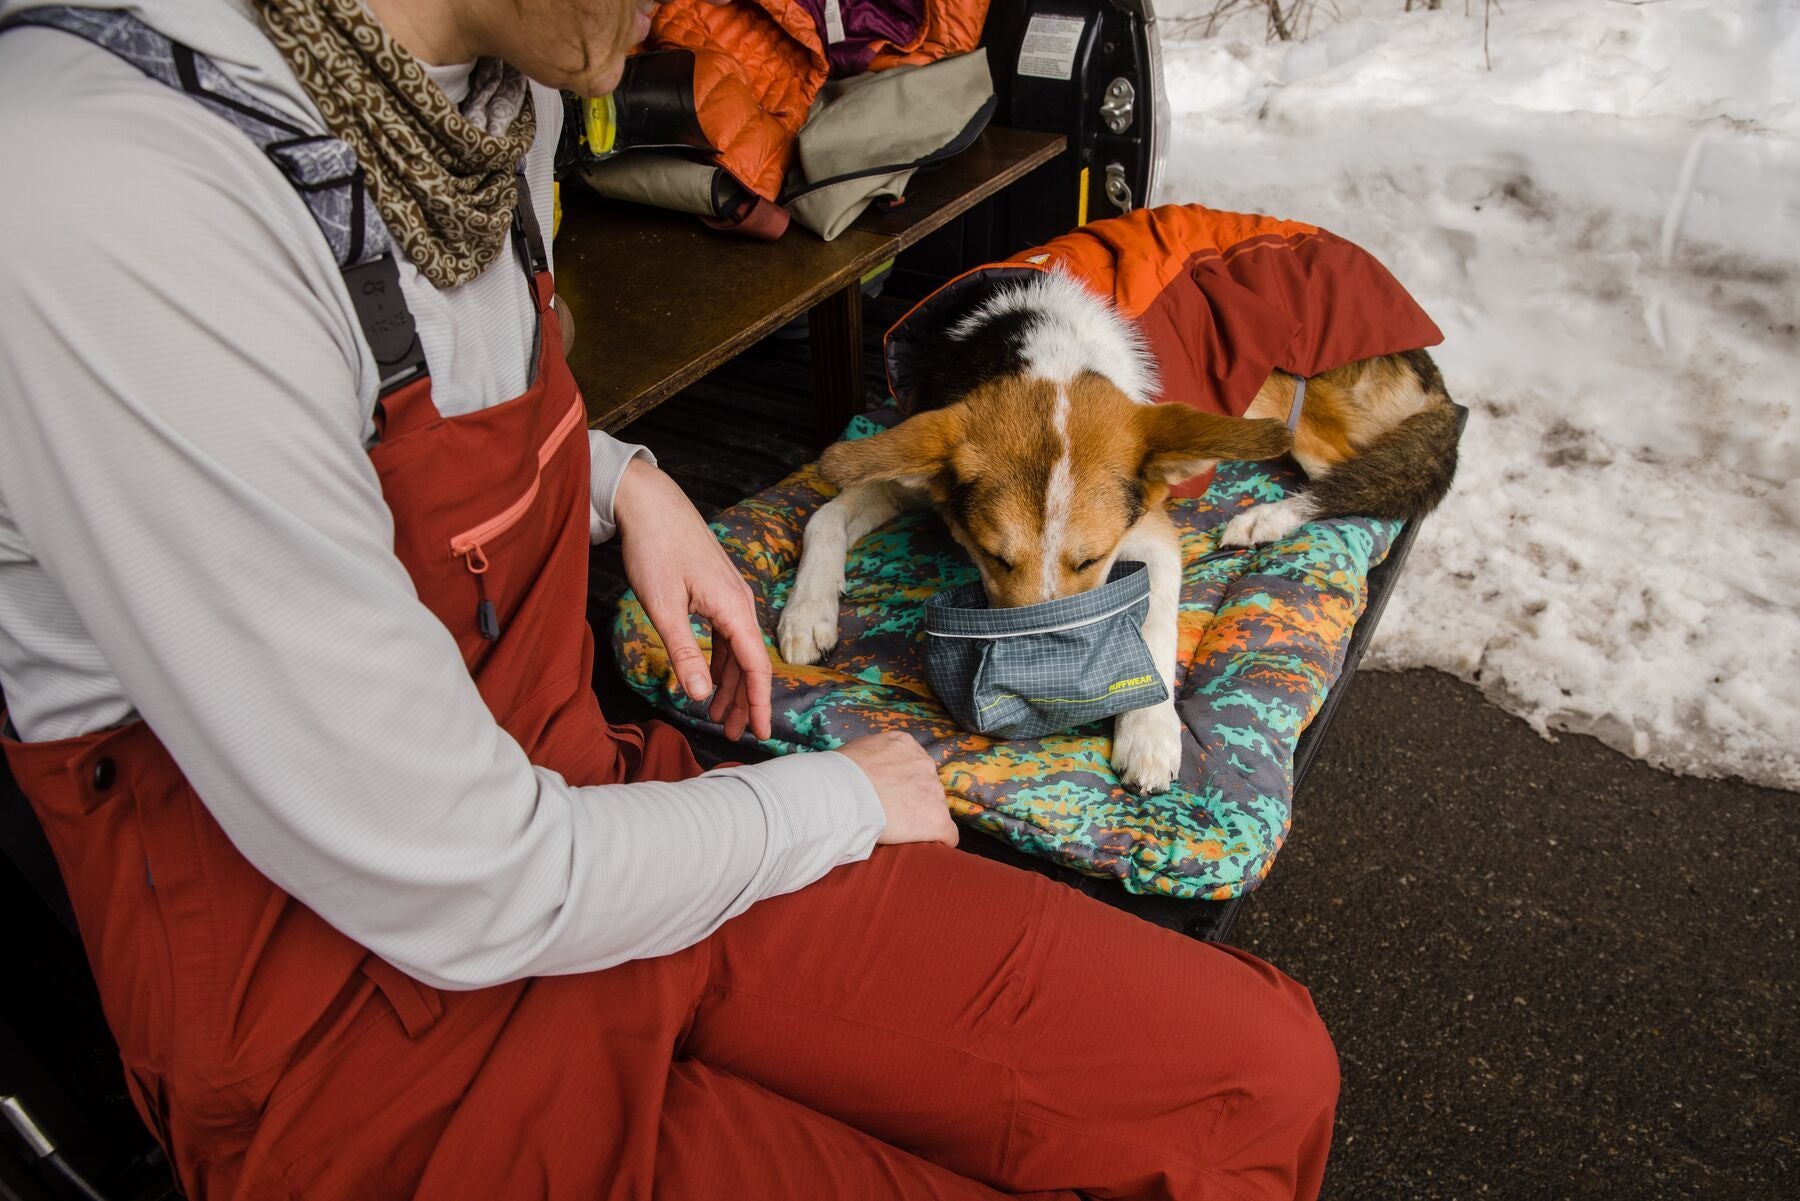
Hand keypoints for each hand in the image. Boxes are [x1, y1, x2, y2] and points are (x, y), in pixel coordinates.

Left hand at [615, 459, 770, 740]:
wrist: (650, 502)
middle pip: (750, 663)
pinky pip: (726, 636)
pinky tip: (709, 678)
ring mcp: (729, 596)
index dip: (759, 703)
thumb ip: (684, 652)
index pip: (756, 667)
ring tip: (717, 715)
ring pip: (738, 651)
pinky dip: (720, 662)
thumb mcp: (664, 607)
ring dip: (730, 684)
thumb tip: (700, 696)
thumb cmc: (655, 549)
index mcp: (734, 608)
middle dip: (744, 701)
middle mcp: (739, 603)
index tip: (760, 734)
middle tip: (733, 734)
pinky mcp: (716, 591)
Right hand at [839, 732, 957, 847]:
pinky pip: (948, 834)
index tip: (890, 794)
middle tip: (892, 813)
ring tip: (899, 831)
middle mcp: (924, 763)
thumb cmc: (839, 776)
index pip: (913, 764)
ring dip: (921, 819)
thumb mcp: (856, 752)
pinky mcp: (937, 819)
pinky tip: (923, 846)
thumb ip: (871, 759)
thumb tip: (866, 773)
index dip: (902, 783)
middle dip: (914, 799)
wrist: (844, 794)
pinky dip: (938, 841)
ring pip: (935, 809)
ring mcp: (933, 791)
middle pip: (927, 786)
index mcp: (904, 744)